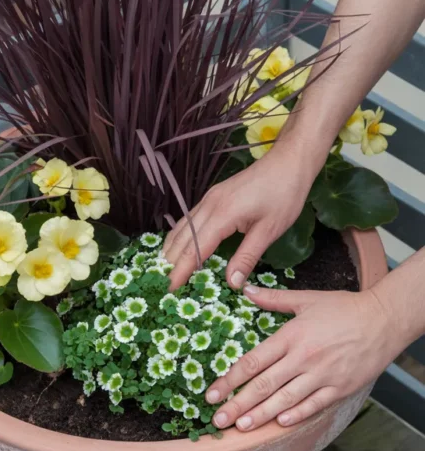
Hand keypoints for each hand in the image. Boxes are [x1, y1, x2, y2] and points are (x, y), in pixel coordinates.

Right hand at [163, 139, 311, 290]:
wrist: (289, 162)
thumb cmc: (284, 195)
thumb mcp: (269, 230)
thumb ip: (247, 256)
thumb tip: (232, 283)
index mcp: (222, 215)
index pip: (195, 249)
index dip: (181, 270)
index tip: (170, 289)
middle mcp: (209, 205)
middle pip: (182, 238)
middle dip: (169, 262)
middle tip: (161, 285)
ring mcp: (209, 198)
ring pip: (183, 227)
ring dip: (171, 249)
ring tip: (164, 270)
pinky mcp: (213, 196)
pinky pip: (190, 219)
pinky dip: (181, 236)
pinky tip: (179, 246)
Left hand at [206, 282, 400, 429]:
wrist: (383, 319)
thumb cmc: (343, 308)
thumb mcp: (306, 299)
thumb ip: (274, 299)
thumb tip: (246, 291)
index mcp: (291, 336)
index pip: (253, 361)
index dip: (230, 379)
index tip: (212, 392)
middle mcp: (303, 358)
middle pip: (264, 385)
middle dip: (238, 404)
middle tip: (218, 419)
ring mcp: (322, 375)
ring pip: (286, 399)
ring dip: (261, 415)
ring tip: (241, 426)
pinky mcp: (340, 388)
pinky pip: (314, 405)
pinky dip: (297, 415)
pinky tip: (280, 423)